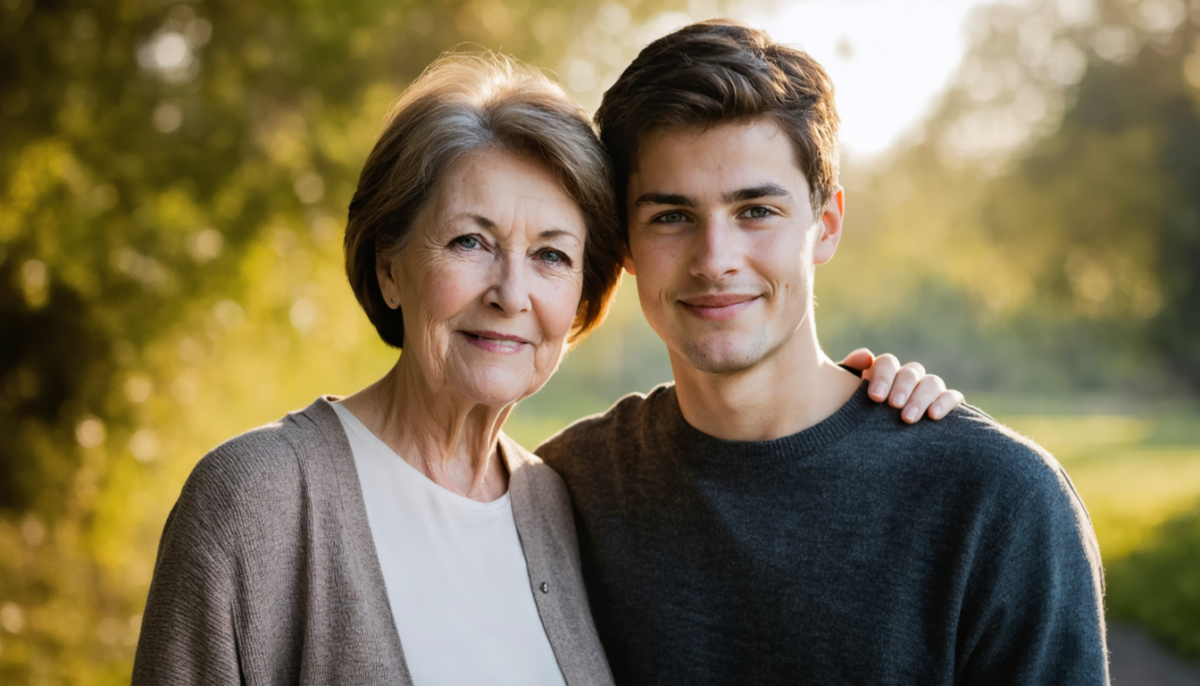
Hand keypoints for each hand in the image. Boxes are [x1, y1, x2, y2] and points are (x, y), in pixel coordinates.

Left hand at [839, 349, 964, 422]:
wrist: (868, 449)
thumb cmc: (854, 421)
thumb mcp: (846, 400)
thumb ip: (849, 375)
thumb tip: (865, 357)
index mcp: (883, 374)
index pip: (887, 363)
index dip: (882, 375)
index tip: (875, 396)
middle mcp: (907, 379)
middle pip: (911, 371)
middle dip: (902, 387)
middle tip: (893, 406)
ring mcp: (927, 391)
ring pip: (932, 382)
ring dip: (921, 398)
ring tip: (908, 418)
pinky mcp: (945, 404)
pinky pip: (952, 396)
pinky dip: (945, 403)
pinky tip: (934, 416)